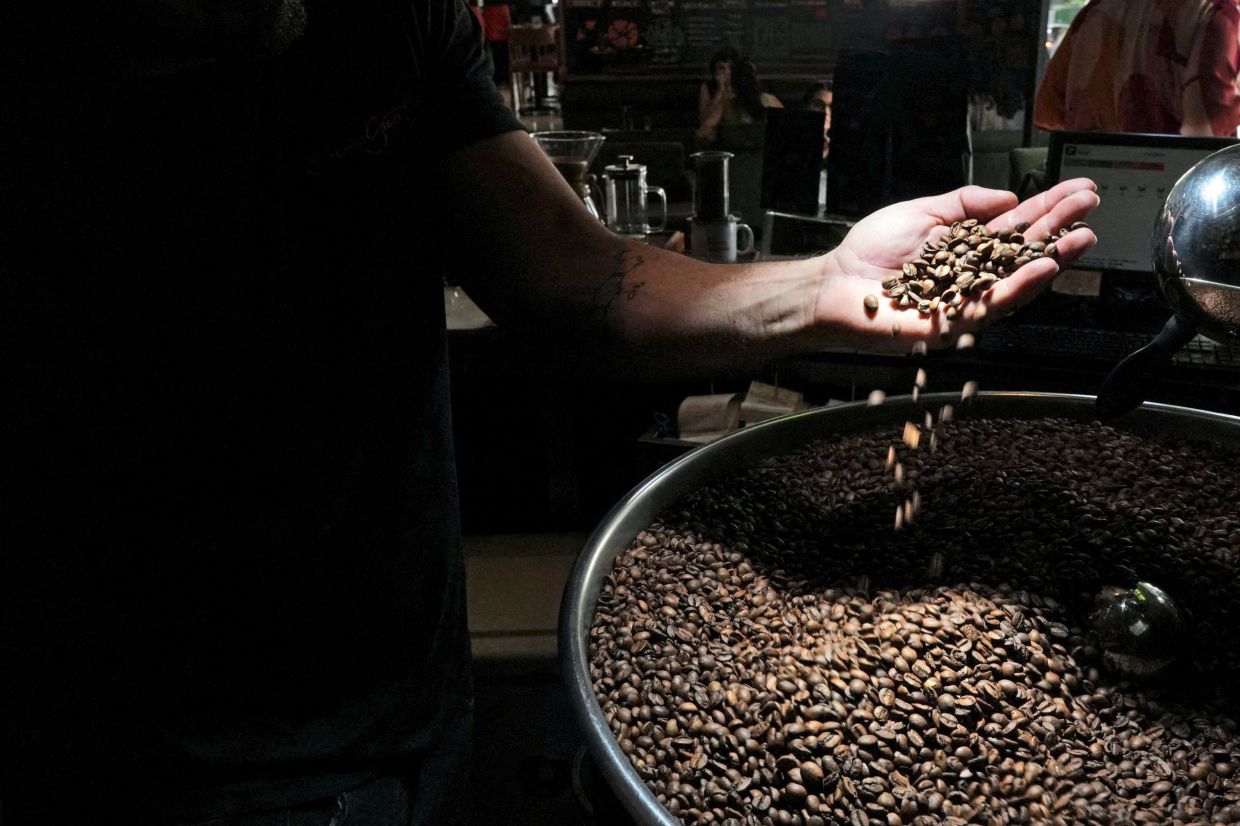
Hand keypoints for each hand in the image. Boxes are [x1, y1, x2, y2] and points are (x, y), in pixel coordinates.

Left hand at [815, 179, 1099, 351]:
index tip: (1079, 190)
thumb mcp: (922, 212)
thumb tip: (1009, 198)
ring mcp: (966, 301)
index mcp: (966, 248)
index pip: (1015, 226)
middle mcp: (972, 275)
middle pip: (1024, 252)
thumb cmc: (868, 252)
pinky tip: (1044, 267)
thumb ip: (964, 203)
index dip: (1048, 209)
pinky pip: (993, 306)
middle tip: (1092, 207)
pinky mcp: (954, 325)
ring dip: (1052, 258)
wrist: (833, 285)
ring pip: (1018, 281)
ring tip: (1082, 237)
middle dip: (1060, 229)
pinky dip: (1020, 287)